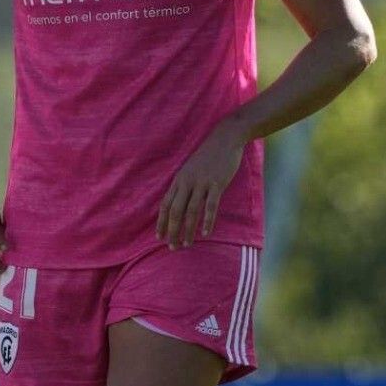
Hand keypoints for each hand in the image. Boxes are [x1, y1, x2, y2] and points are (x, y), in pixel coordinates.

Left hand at [158, 122, 247, 248]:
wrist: (225, 139)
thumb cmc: (209, 155)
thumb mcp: (192, 169)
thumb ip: (186, 184)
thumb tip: (181, 201)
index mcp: (179, 180)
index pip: (166, 205)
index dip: (162, 222)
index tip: (159, 237)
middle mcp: (187, 182)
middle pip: (175, 211)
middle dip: (172, 231)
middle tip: (172, 247)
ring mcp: (202, 183)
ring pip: (191, 211)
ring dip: (188, 230)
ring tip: (187, 244)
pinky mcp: (217, 184)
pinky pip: (210, 206)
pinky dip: (207, 221)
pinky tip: (206, 232)